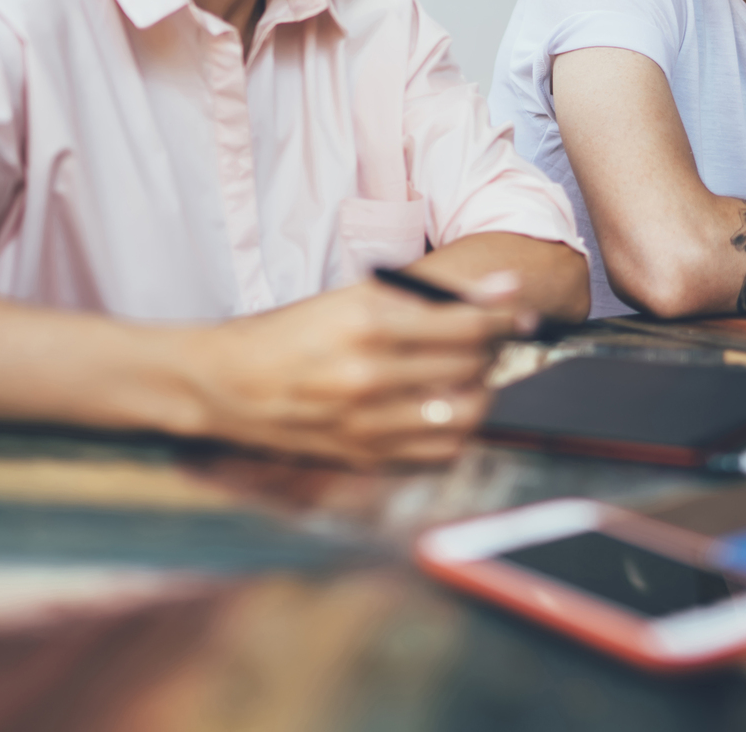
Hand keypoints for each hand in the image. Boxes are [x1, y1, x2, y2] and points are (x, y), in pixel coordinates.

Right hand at [184, 282, 520, 467]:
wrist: (223, 383)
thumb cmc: (289, 334)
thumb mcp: (348, 299)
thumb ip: (422, 296)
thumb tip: (498, 289)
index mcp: (365, 325)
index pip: (463, 325)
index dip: (503, 317)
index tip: (522, 311)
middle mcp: (369, 376)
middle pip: (468, 367)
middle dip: (493, 350)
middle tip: (495, 339)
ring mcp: (366, 423)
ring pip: (462, 414)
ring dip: (479, 392)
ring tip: (472, 375)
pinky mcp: (363, 456)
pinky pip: (437, 451)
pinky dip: (455, 430)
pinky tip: (446, 410)